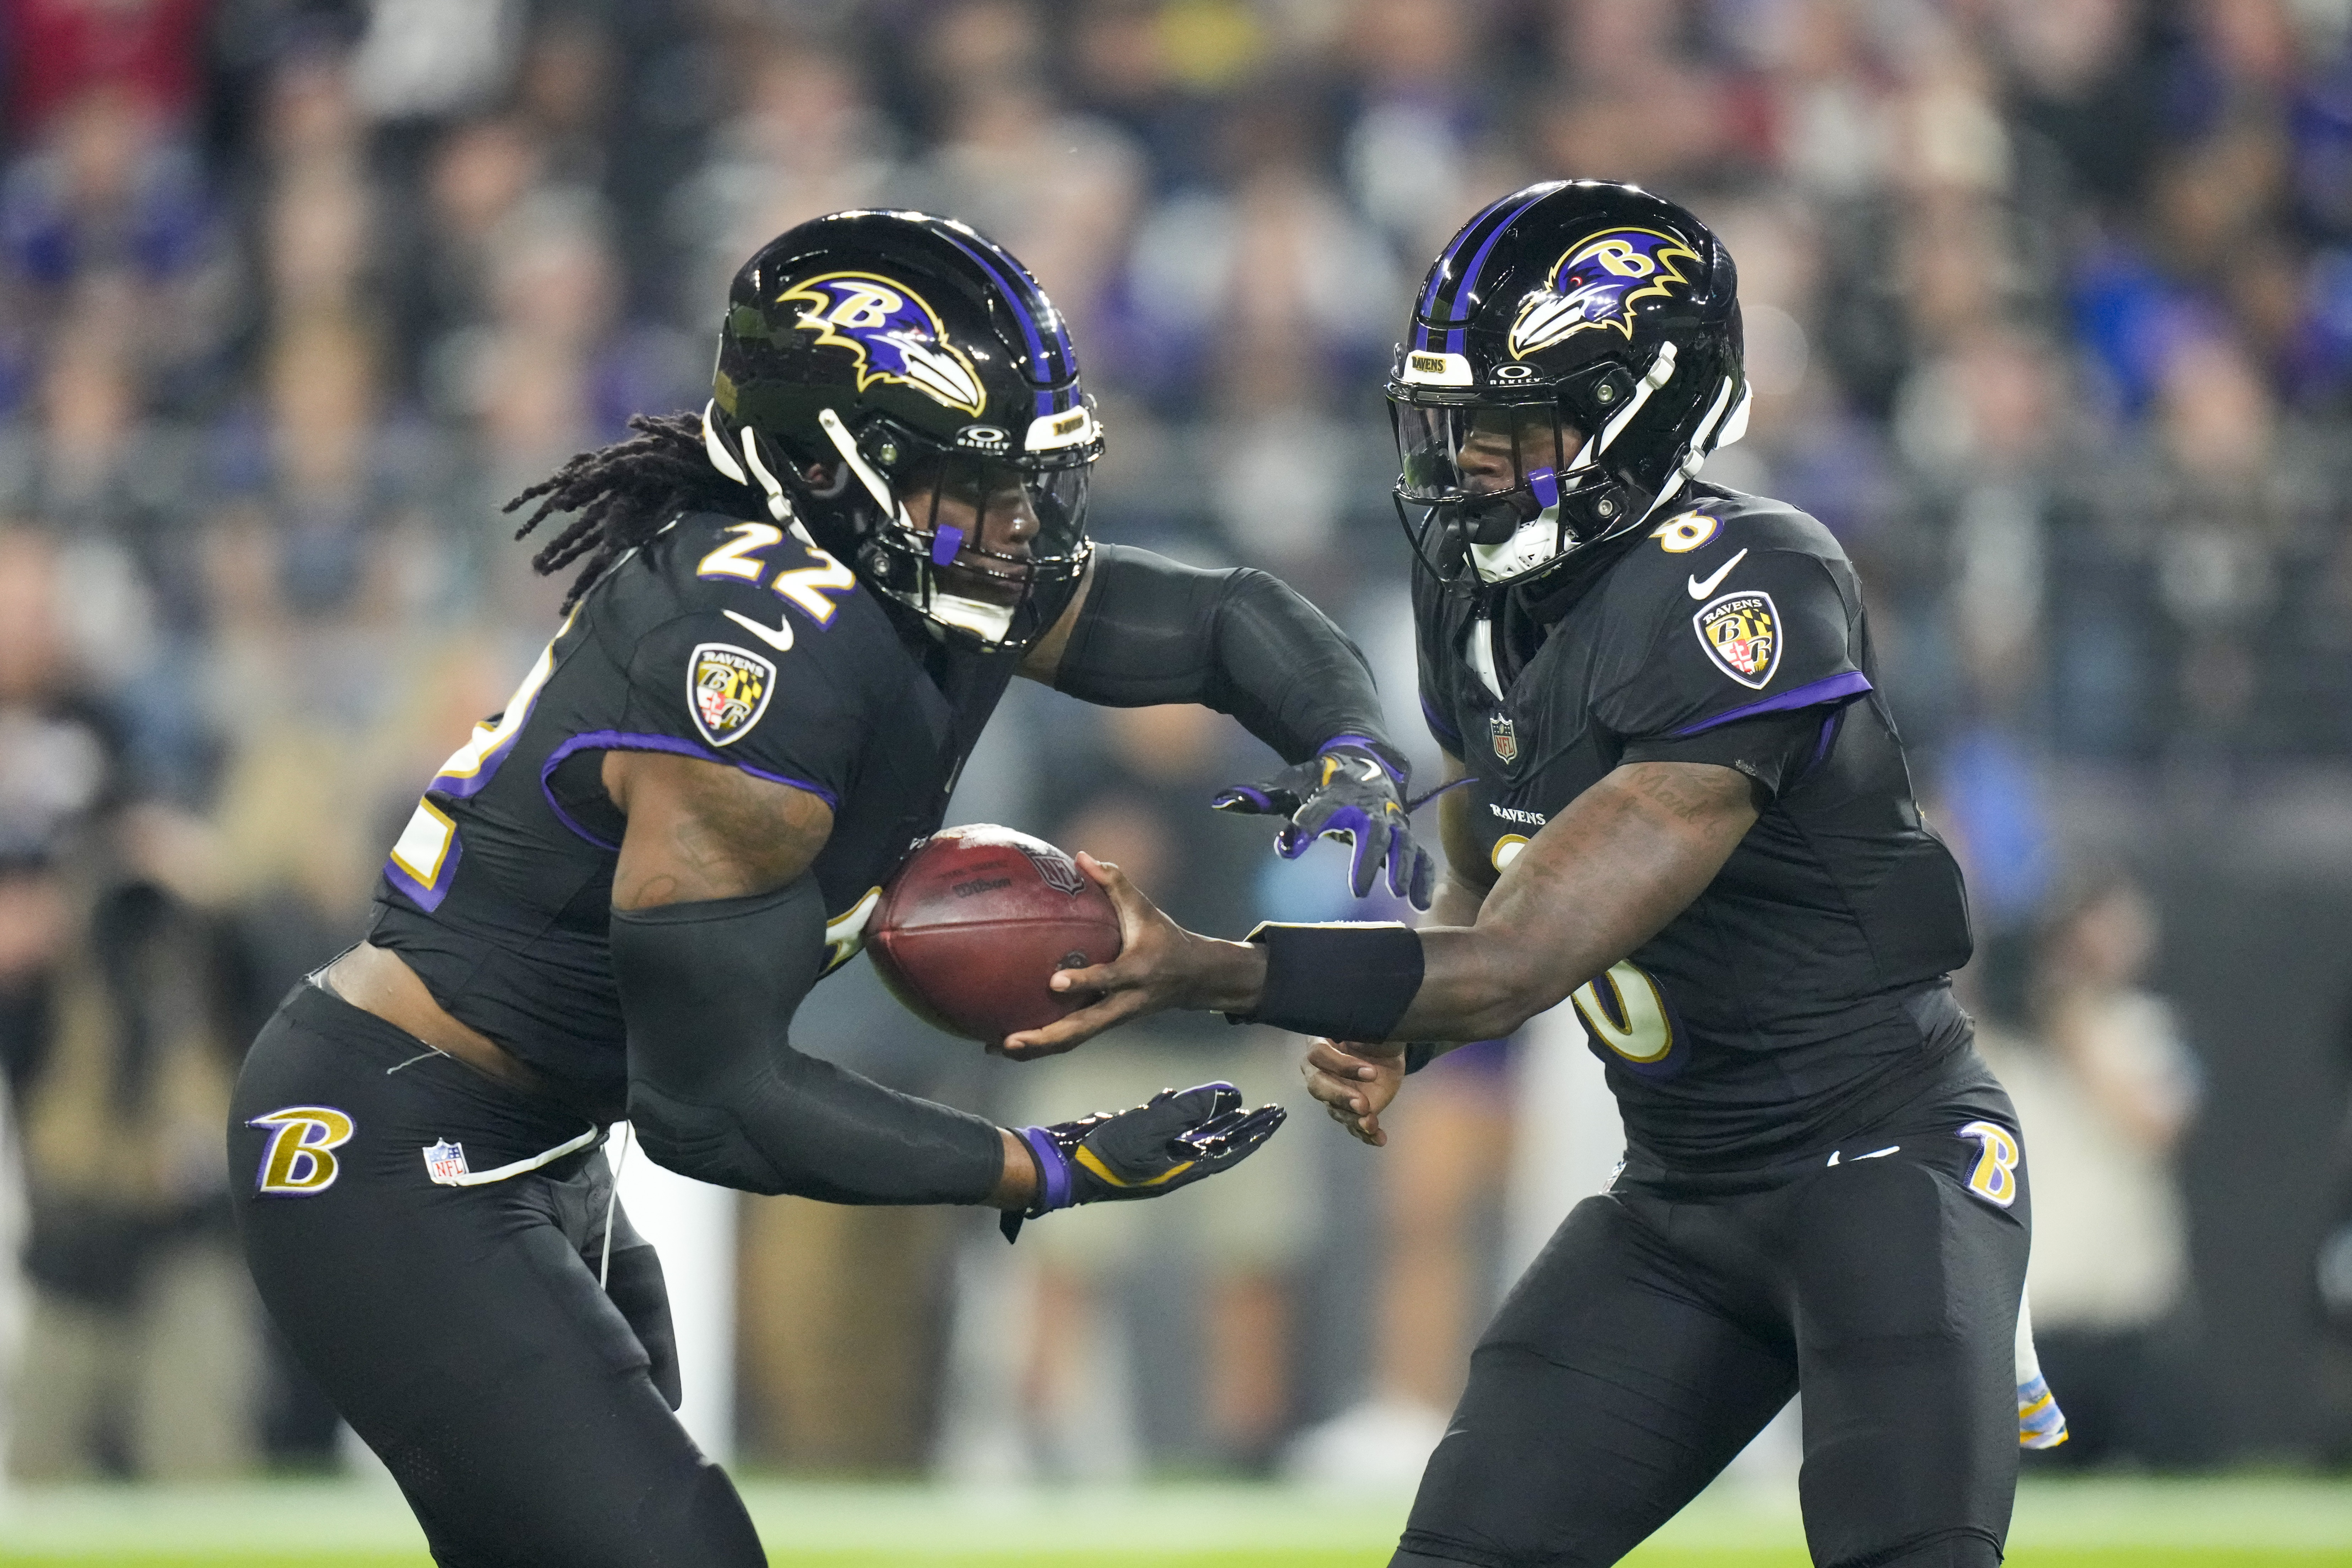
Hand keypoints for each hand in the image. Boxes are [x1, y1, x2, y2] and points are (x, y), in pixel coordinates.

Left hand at [998, 853, 1262, 1059]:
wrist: (1193, 979)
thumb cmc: (1164, 937)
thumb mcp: (1146, 908)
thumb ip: (1115, 883)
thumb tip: (1080, 856)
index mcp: (1137, 972)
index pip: (1110, 979)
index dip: (1085, 982)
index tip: (1055, 982)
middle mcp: (1125, 1002)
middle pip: (1084, 1028)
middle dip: (1046, 1037)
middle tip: (1009, 1041)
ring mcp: (1114, 1018)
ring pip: (1075, 1039)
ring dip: (1038, 1048)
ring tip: (996, 1047)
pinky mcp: (1105, 1023)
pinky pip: (1073, 1036)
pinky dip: (1043, 1042)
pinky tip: (1008, 1041)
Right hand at [1002, 1081, 1284, 1240]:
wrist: (1057, 1167)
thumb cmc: (1103, 1153)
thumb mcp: (1148, 1130)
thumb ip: (1186, 1113)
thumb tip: (1226, 1098)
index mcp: (1179, 1170)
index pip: (1229, 1151)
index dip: (1255, 1133)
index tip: (1277, 1115)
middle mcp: (1168, 1166)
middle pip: (1216, 1143)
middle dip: (1243, 1125)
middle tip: (1271, 1107)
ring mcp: (1148, 1156)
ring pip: (1189, 1133)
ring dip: (1212, 1116)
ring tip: (1233, 1098)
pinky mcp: (1127, 1142)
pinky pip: (1157, 1124)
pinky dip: (1170, 1109)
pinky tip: (1174, 1092)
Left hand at [1213, 742, 1434, 909]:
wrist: (1366, 763)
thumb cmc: (1324, 781)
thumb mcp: (1294, 782)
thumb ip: (1261, 795)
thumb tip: (1221, 801)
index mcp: (1337, 794)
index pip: (1320, 808)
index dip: (1305, 824)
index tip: (1289, 844)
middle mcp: (1369, 808)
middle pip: (1372, 831)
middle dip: (1367, 859)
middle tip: (1357, 889)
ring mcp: (1392, 823)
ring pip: (1403, 844)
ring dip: (1403, 868)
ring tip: (1399, 893)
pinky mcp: (1405, 836)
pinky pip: (1422, 856)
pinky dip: (1425, 877)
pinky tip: (1420, 902)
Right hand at [1302, 1037, 1405, 1146]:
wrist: (1386, 1051)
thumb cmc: (1374, 1033)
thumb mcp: (1372, 1025)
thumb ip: (1365, 1026)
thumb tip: (1367, 1027)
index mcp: (1320, 1043)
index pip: (1320, 1055)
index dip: (1342, 1066)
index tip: (1371, 1072)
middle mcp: (1319, 1070)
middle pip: (1318, 1086)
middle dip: (1340, 1096)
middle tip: (1363, 1104)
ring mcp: (1333, 1093)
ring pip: (1334, 1109)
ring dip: (1352, 1119)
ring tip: (1371, 1125)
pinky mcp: (1348, 1109)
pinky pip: (1352, 1125)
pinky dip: (1365, 1134)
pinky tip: (1378, 1139)